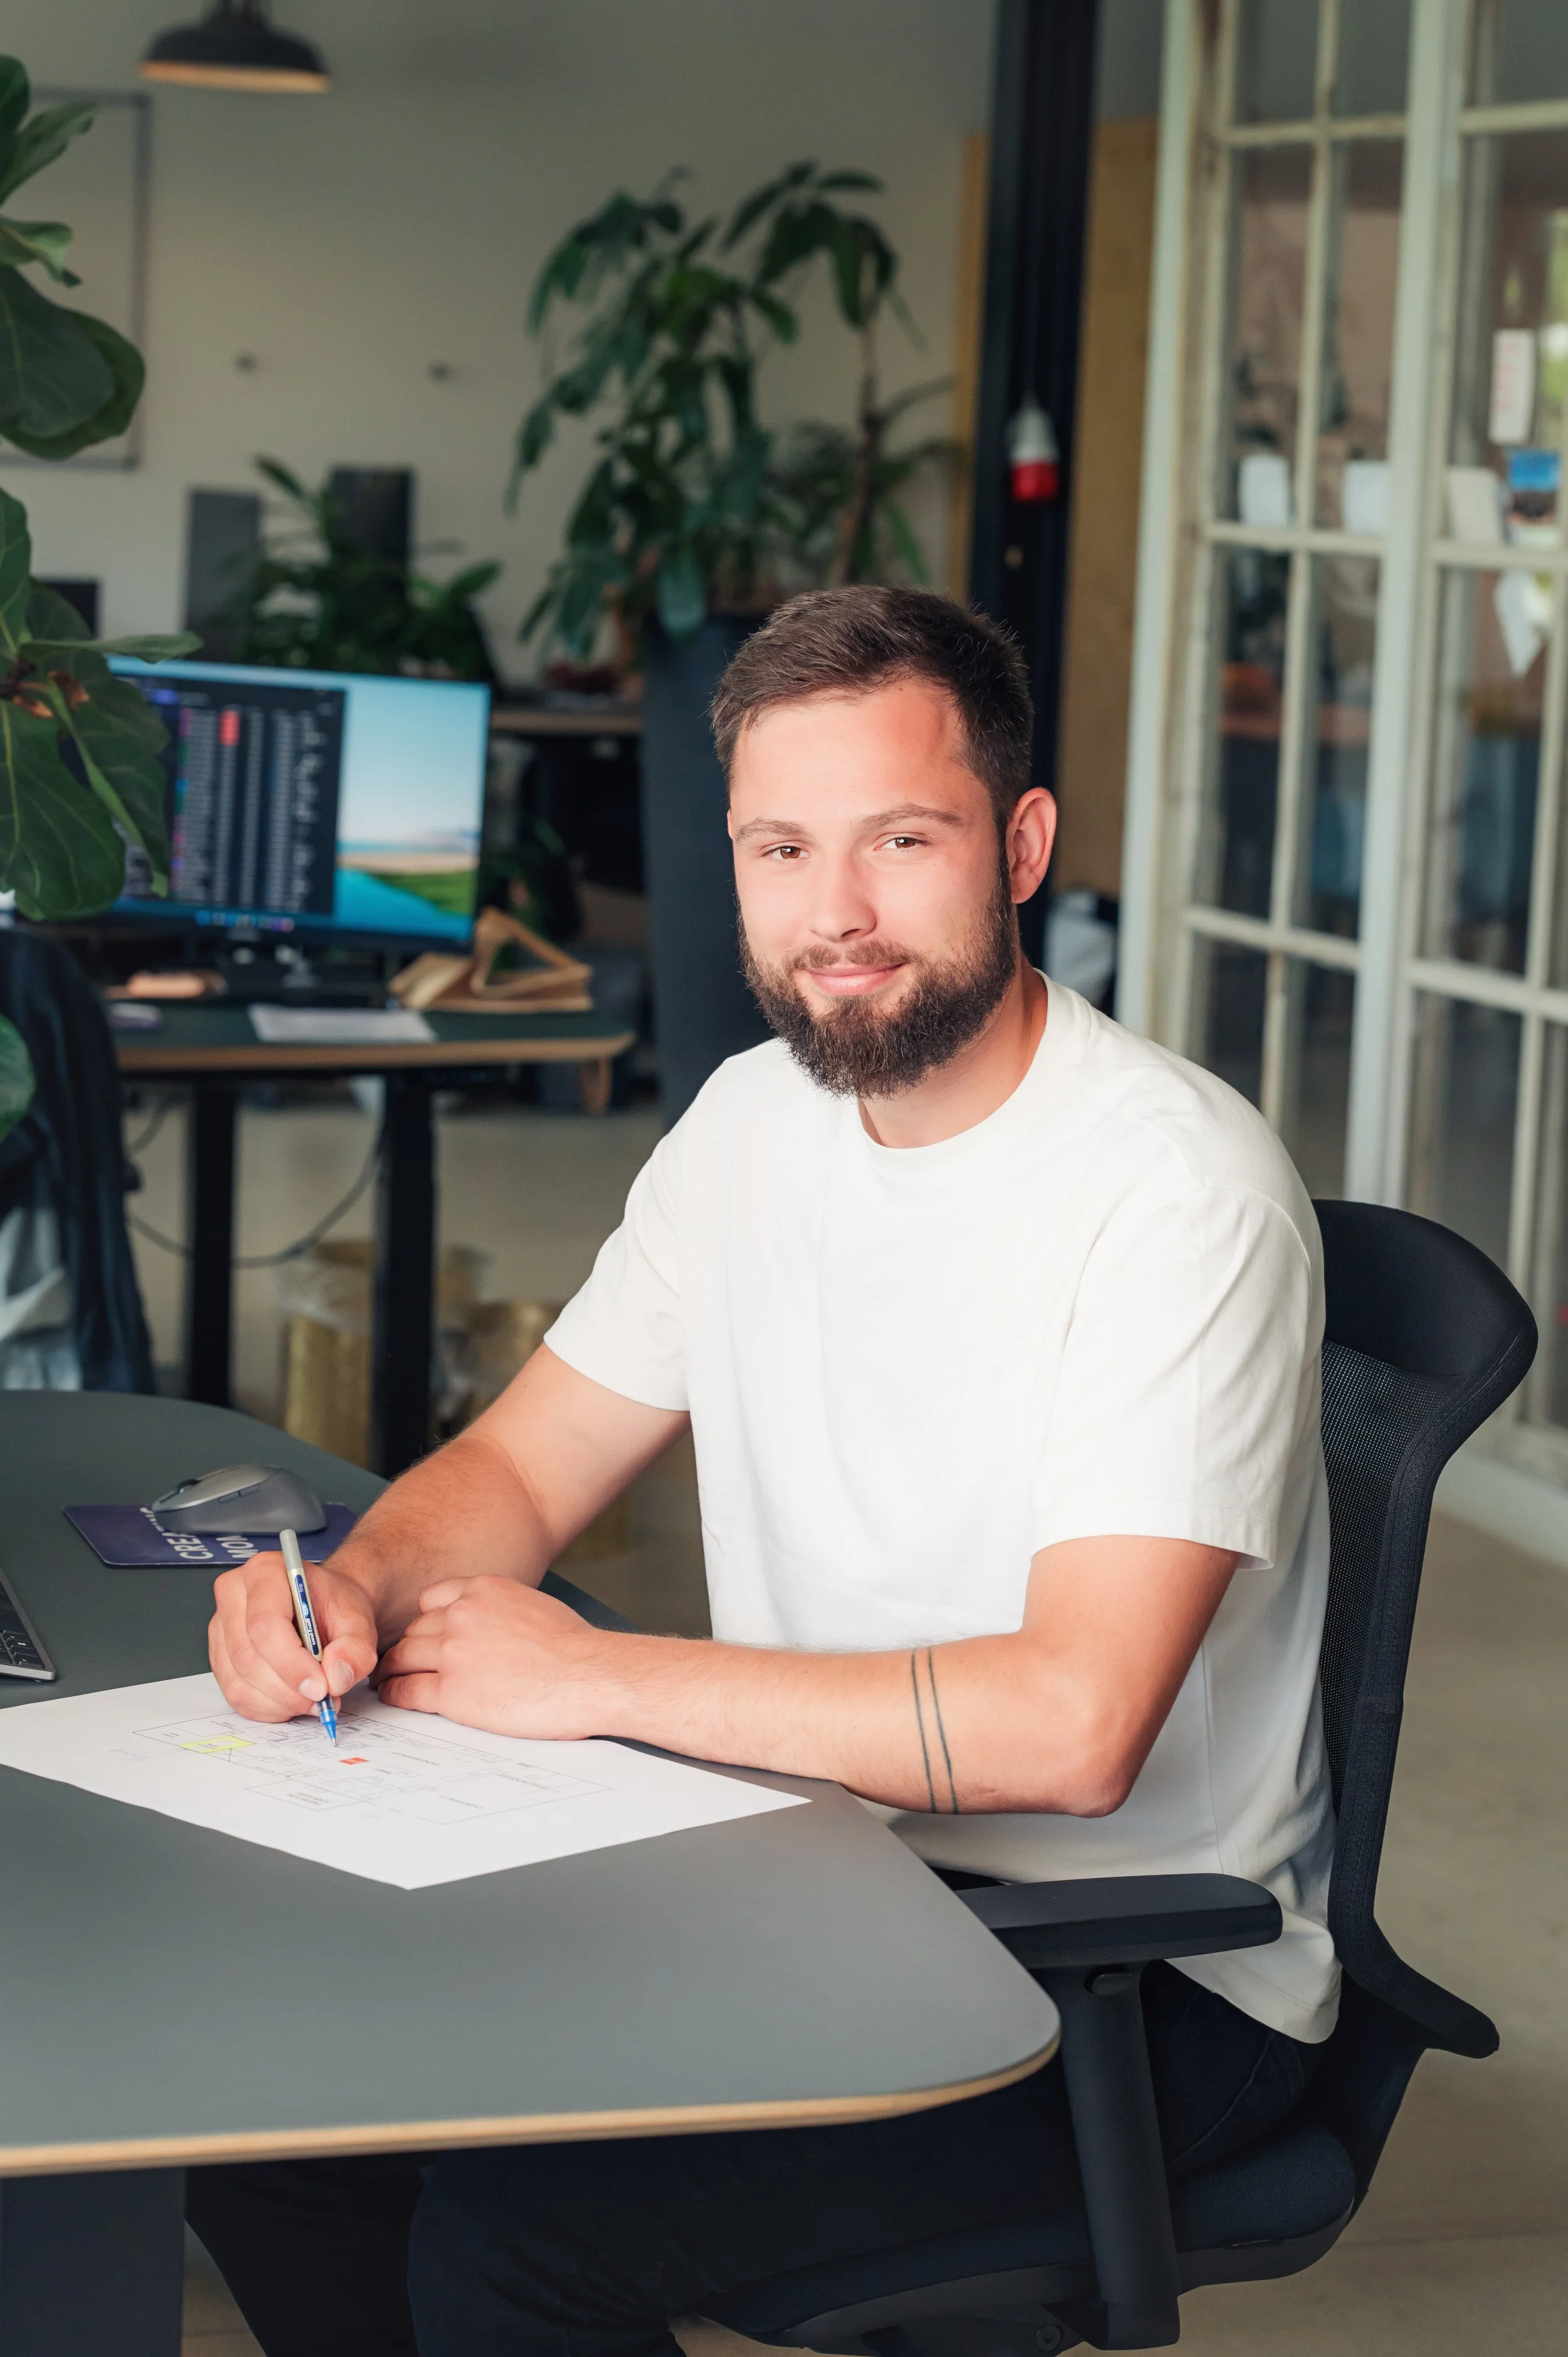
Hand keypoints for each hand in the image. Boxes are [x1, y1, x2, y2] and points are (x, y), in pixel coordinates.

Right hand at [209, 1552, 379, 1722]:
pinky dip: (267, 1707)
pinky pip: (235, 1694)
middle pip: (248, 1657)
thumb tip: (335, 1677)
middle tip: (322, 1699)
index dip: (291, 1664)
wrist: (323, 1608)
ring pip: (239, 1681)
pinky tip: (292, 1700)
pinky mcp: (219, 1655)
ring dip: (279, 1702)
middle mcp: (234, 1594)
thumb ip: (355, 1648)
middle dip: (288, 1689)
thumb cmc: (333, 1607)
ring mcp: (220, 1627)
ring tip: (312, 1699)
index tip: (320, 1687)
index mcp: (265, 1571)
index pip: (265, 1625)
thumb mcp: (359, 1621)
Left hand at [374, 1576, 615, 1738]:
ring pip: (404, 1657)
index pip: (432, 1600)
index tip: (423, 1635)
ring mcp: (454, 1652)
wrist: (589, 1675)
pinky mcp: (451, 1691)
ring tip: (389, 1679)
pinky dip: (395, 1694)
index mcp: (484, 1590)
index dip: (425, 1621)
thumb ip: (500, 1609)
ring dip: (394, 1669)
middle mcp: (462, 1615)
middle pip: (415, 1630)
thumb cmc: (575, 1647)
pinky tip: (393, 1697)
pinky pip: (407, 1690)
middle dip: (409, 1646)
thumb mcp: (533, 1604)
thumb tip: (490, 1627)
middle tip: (401, 1661)